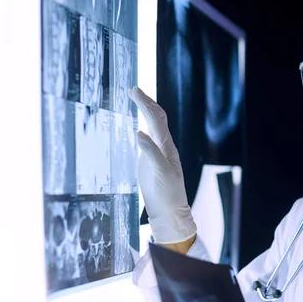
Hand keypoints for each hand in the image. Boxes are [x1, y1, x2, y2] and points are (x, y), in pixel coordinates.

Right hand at [129, 87, 196, 244]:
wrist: (170, 212)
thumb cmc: (168, 194)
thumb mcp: (161, 173)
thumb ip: (151, 153)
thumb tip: (139, 132)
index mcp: (167, 147)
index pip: (156, 120)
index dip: (145, 104)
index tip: (134, 91)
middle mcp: (163, 147)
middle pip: (156, 119)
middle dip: (146, 103)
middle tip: (132, 90)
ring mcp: (157, 153)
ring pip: (152, 127)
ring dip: (145, 112)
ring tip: (135, 99)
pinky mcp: (150, 161)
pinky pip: (147, 139)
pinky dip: (141, 126)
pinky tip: (135, 124)